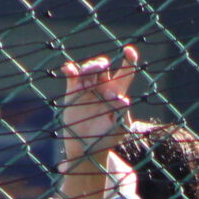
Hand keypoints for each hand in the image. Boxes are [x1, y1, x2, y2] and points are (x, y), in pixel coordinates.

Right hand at [59, 46, 138, 161]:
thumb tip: (123, 99)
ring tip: (86, 76)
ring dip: (88, 67)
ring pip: (88, 69)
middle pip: (102, 66)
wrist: (87, 148)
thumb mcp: (119, 129)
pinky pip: (72, 75)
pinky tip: (69, 69)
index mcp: (117, 92)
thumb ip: (121, 114)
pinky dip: (70, 69)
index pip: (125, 72)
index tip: (128, 50)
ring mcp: (87, 88)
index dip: (129, 60)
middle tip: (101, 68)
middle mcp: (102, 87)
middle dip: (100, 63)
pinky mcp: (73, 92)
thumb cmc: (107, 139)